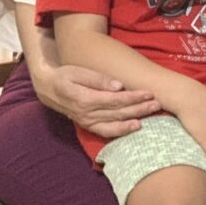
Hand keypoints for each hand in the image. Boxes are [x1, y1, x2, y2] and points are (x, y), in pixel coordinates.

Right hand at [34, 64, 161, 138]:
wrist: (48, 89)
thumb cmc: (65, 76)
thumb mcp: (78, 72)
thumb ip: (97, 79)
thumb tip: (118, 85)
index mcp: (85, 99)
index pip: (115, 100)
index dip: (133, 97)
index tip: (148, 93)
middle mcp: (87, 114)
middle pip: (118, 113)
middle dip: (139, 109)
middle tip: (157, 103)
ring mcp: (87, 122)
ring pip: (114, 124)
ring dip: (134, 120)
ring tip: (151, 116)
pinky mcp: (88, 126)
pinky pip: (106, 132)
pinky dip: (121, 132)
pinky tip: (134, 127)